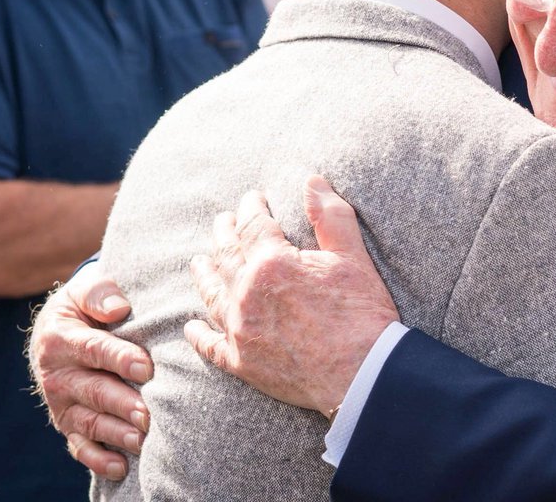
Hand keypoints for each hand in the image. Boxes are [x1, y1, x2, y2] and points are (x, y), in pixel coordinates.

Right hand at [28, 262, 152, 479]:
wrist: (58, 327)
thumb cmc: (84, 306)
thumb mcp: (85, 289)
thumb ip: (99, 293)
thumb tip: (118, 307)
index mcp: (60, 338)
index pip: (94, 349)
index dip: (120, 358)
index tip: (146, 366)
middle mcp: (56, 375)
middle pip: (93, 391)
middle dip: (122, 403)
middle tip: (148, 414)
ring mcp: (60, 403)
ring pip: (88, 422)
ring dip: (115, 433)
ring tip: (141, 439)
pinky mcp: (67, 423)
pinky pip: (80, 446)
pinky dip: (98, 459)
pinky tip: (121, 467)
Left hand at [185, 175, 399, 416]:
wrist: (364, 375)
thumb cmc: (363, 314)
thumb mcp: (353, 256)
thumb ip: (330, 215)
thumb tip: (311, 180)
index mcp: (273, 263)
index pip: (252, 224)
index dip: (251, 206)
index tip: (253, 197)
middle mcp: (247, 294)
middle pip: (226, 254)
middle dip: (224, 233)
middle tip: (223, 221)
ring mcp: (241, 331)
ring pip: (212, 295)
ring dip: (204, 275)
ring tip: (198, 262)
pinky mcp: (243, 364)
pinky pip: (211, 347)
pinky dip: (199, 335)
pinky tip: (192, 327)